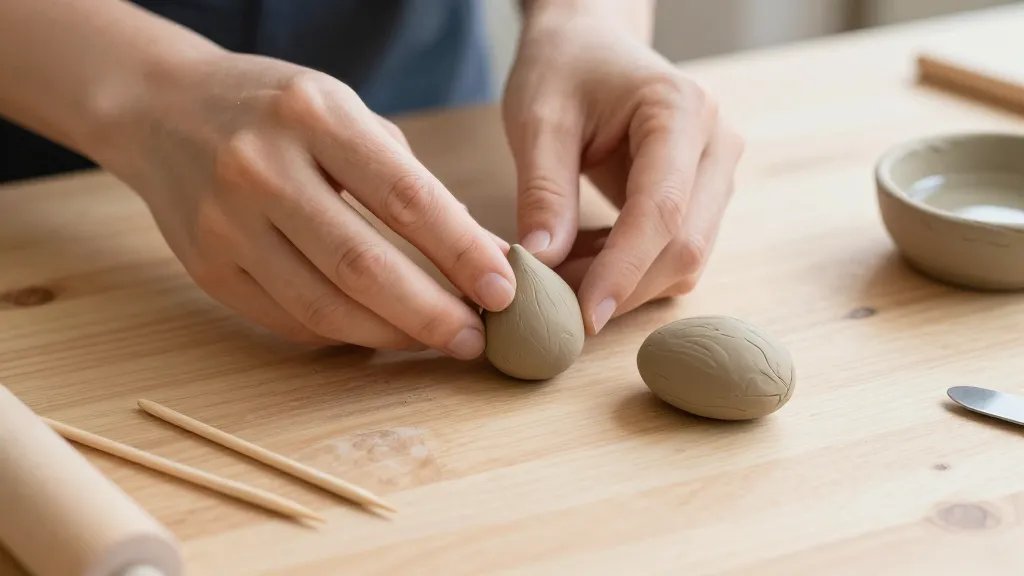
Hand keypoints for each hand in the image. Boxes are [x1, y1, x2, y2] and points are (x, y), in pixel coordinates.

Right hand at [102, 52, 515, 356]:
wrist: (161, 110)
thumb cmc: (277, 111)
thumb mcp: (348, 114)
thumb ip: (411, 181)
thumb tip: (479, 253)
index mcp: (313, 116)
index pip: (406, 198)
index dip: (462, 252)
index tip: (504, 290)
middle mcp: (261, 168)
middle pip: (363, 266)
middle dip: (431, 313)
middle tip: (476, 338)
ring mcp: (225, 224)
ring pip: (323, 306)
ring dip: (391, 335)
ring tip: (436, 340)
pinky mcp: (206, 267)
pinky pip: (288, 320)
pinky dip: (343, 334)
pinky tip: (378, 332)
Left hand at [502, 9, 744, 333]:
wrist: (590, 44)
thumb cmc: (563, 69)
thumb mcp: (538, 119)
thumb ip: (543, 190)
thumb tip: (544, 265)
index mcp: (681, 111)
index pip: (662, 210)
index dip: (624, 270)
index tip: (584, 316)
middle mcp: (717, 144)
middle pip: (686, 245)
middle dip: (623, 287)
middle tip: (558, 308)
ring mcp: (718, 173)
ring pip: (687, 259)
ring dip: (627, 286)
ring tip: (564, 281)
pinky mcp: (706, 198)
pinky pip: (677, 253)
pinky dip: (633, 273)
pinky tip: (586, 262)